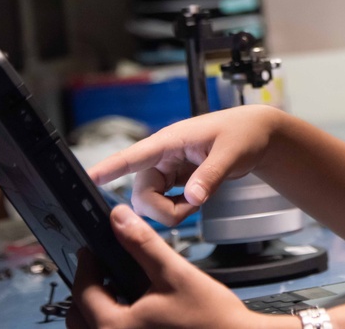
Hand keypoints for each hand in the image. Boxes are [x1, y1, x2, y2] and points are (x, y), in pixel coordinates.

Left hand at [66, 204, 256, 328]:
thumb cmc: (212, 319)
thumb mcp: (175, 273)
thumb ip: (142, 244)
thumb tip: (119, 219)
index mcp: (114, 328)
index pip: (82, 291)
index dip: (85, 264)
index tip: (90, 249)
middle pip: (80, 317)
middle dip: (87, 290)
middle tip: (102, 268)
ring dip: (99, 310)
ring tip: (120, 289)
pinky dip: (115, 323)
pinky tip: (137, 311)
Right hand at [88, 106, 279, 225]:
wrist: (256, 136)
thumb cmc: (242, 133)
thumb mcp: (230, 154)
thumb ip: (210, 176)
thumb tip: (192, 198)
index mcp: (170, 141)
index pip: (134, 155)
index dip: (110, 167)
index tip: (88, 177)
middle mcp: (162, 156)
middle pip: (141, 194)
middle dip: (163, 209)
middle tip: (194, 205)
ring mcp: (167, 169)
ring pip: (150, 203)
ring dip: (172, 210)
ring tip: (200, 198)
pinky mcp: (174, 181)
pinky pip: (164, 204)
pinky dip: (178, 209)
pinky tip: (196, 199)